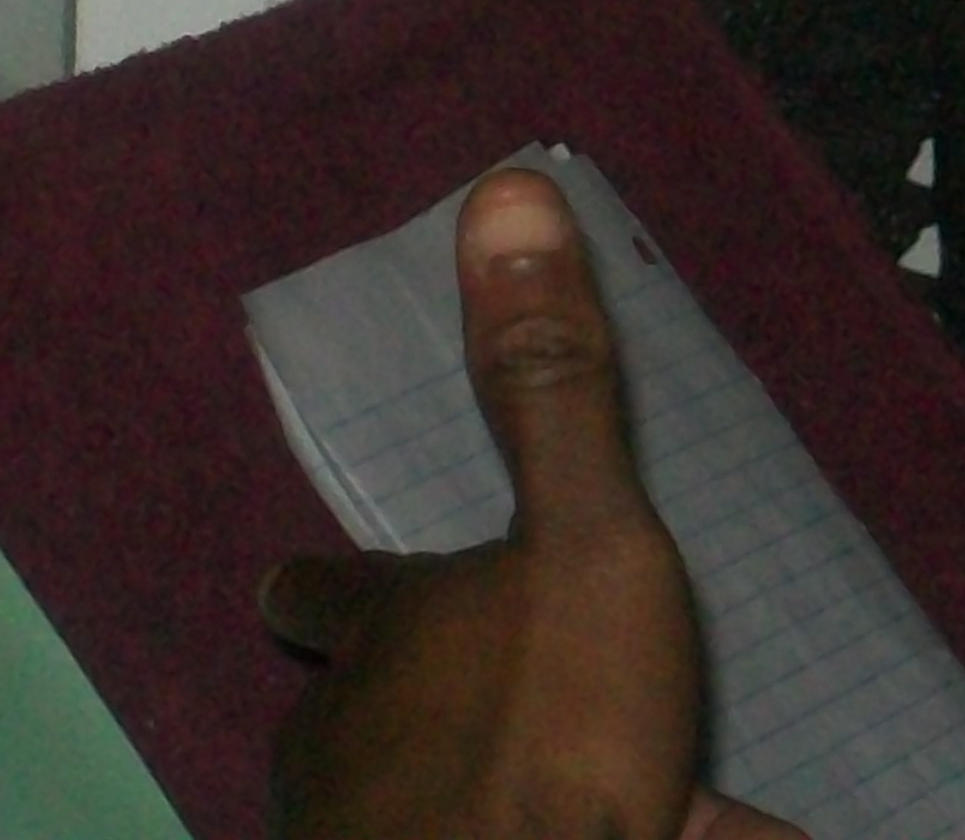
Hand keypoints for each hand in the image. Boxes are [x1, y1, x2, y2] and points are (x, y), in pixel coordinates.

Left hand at [262, 169, 806, 839]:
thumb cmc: (543, 728)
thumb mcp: (581, 535)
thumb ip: (552, 389)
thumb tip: (504, 189)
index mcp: (389, 646)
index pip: (340, 599)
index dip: (329, 591)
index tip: (294, 582)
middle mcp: (361, 755)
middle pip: (370, 720)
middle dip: (415, 709)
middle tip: (463, 693)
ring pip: (438, 807)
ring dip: (503, 789)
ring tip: (582, 774)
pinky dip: (599, 828)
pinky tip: (671, 826)